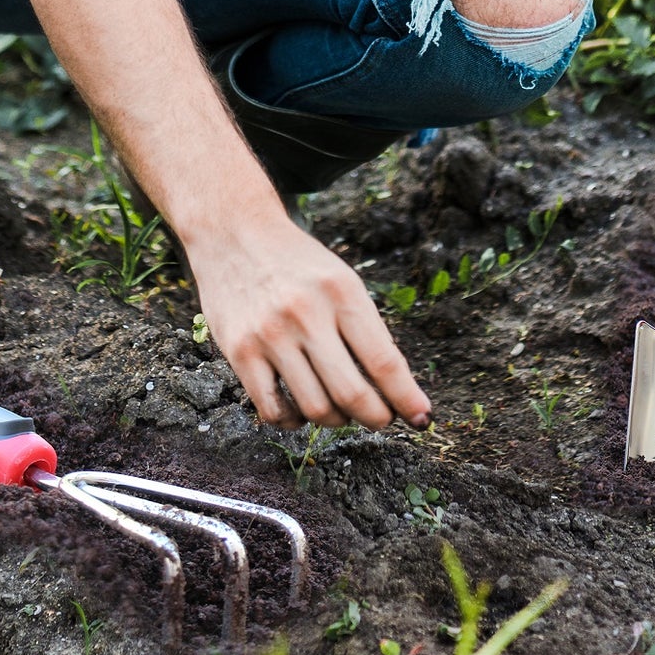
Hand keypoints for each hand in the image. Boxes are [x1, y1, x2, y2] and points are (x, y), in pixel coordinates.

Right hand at [186, 214, 431, 430]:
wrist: (234, 232)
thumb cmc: (297, 263)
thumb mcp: (341, 279)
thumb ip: (365, 328)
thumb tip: (395, 387)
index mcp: (341, 292)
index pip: (384, 361)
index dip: (406, 398)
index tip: (421, 418)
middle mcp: (306, 313)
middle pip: (352, 394)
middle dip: (376, 417)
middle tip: (381, 418)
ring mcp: (270, 334)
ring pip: (314, 409)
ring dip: (336, 420)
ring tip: (340, 409)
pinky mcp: (239, 351)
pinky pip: (272, 410)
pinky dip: (293, 422)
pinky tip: (300, 410)